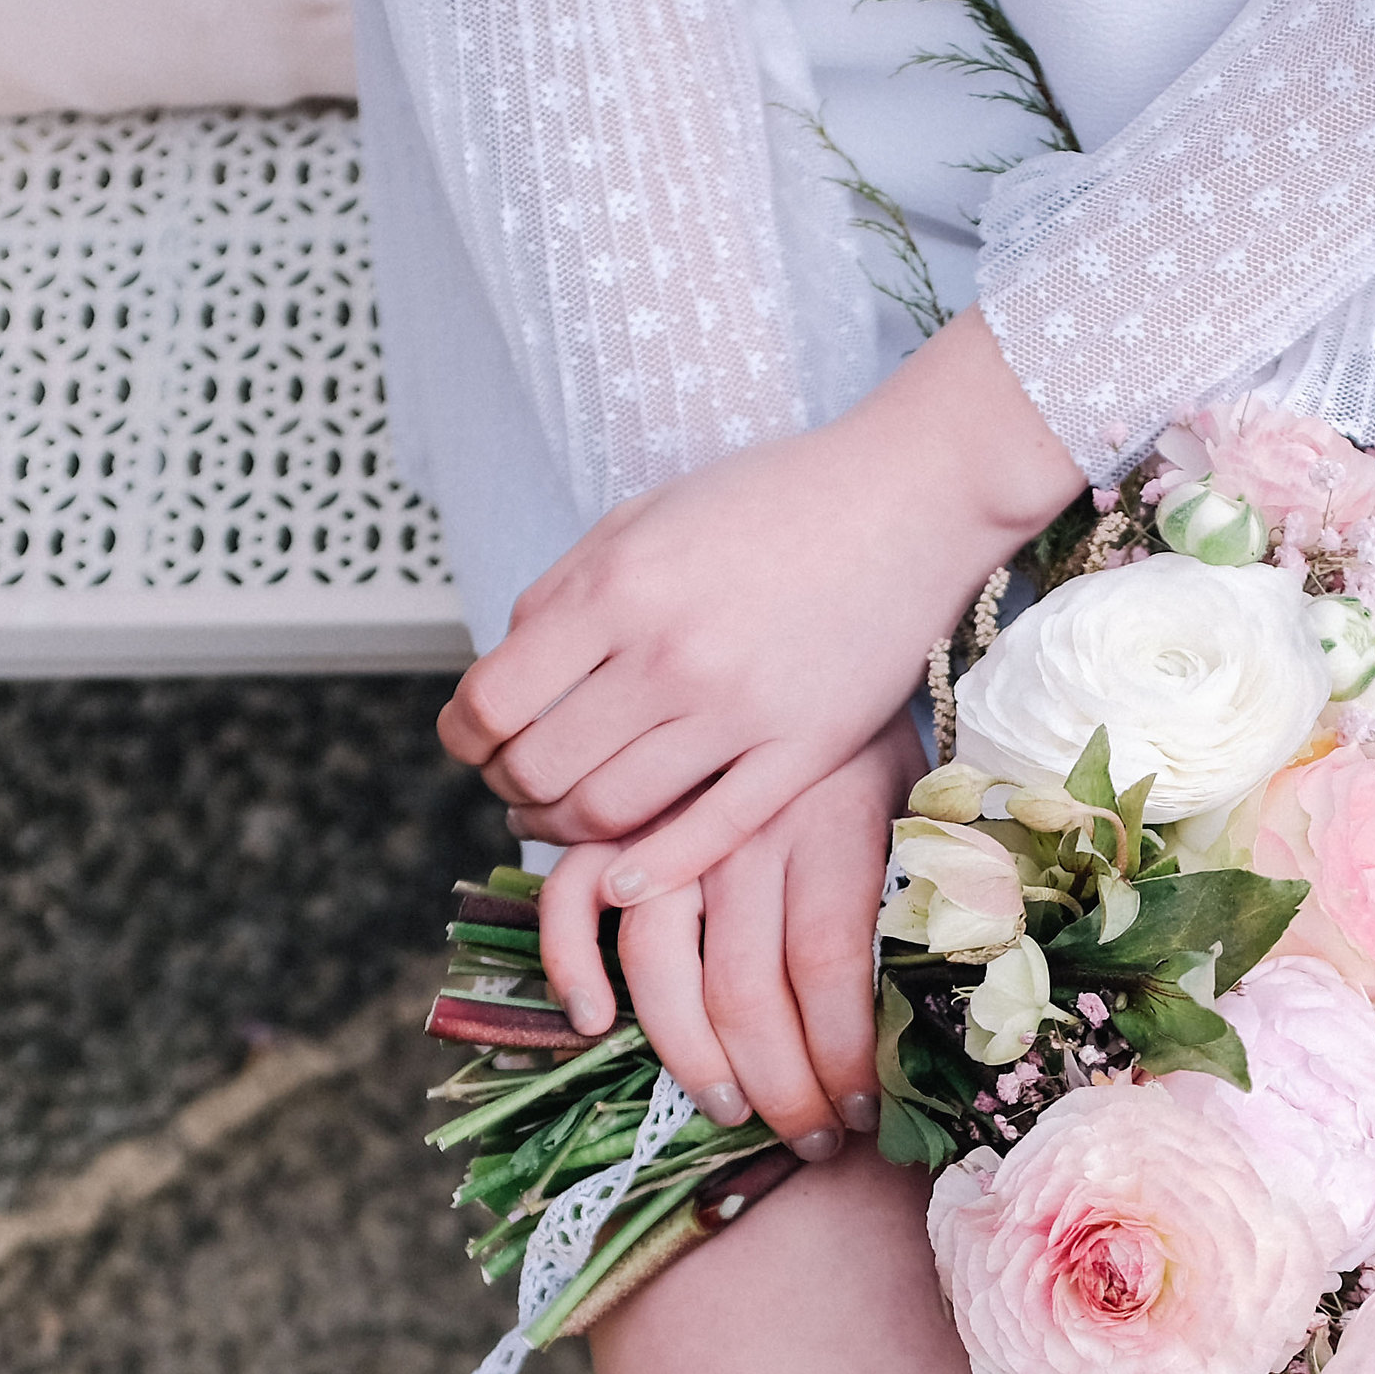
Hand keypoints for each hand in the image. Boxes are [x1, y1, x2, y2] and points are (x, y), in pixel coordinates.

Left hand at [445, 311, 1080, 912]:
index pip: (493, 700)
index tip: (473, 740)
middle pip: (539, 767)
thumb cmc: (772, 499)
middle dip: (507, 786)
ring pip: (610, 812)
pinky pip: (707, 834)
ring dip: (564, 829)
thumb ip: (568, 591)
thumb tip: (504, 675)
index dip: (465, 734)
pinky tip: (622, 876)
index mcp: (619, 586)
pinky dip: (648, 869)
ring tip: (561, 818)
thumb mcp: (645, 515)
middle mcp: (669, 654)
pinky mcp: (802, 751)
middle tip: (515, 784)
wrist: (909, 497)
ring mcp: (739, 710)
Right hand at [540, 718, 917, 1158]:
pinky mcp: (615, 814)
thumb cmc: (868, 731)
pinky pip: (569, 898)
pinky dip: (571, 964)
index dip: (840, 1055)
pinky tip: (595, 1024)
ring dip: (692, 1057)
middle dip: (780, 1087)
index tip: (863, 1113)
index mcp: (830, 820)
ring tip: (732, 1111)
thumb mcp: (920, 795)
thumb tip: (952, 1009)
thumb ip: (931, 884)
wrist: (808, 613)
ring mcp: (668, 821)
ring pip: (660, 964)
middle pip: (748, 988)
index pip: (828, 967)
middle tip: (810, 1139)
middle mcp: (744, 828)